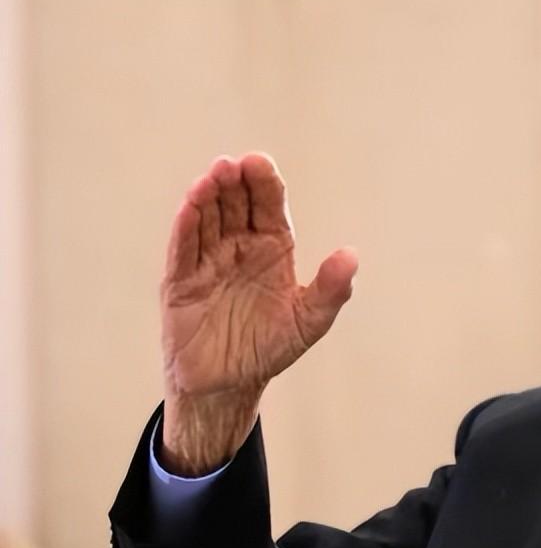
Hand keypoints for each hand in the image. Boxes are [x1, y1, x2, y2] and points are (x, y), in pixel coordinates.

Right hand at [159, 153, 357, 475]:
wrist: (228, 385)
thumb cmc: (270, 347)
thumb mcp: (309, 321)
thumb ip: (332, 290)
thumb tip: (352, 255)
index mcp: (273, 249)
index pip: (270, 208)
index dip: (265, 184)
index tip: (260, 163)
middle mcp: (239, 247)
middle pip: (236, 205)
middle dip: (235, 183)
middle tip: (233, 165)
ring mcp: (208, 261)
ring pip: (207, 219)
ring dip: (207, 196)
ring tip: (212, 176)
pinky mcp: (181, 282)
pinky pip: (183, 249)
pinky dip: (186, 226)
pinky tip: (190, 205)